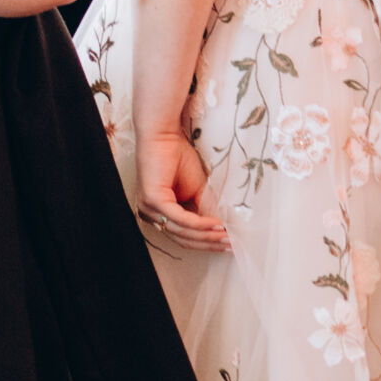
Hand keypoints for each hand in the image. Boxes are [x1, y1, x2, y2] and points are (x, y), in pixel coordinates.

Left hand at [134, 130, 229, 253]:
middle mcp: (150, 215)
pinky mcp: (153, 201)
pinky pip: (180, 219)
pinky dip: (200, 224)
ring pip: (182, 232)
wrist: (164, 135)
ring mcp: (149, 209)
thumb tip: (223, 229)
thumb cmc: (177, 157)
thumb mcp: (197, 189)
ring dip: (207, 236)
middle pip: (183, 238)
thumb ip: (206, 210)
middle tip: (230, 246)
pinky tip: (215, 225)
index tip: (227, 244)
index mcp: (158, 213)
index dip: (206, 242)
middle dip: (209, 243)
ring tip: (226, 237)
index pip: (183, 236)